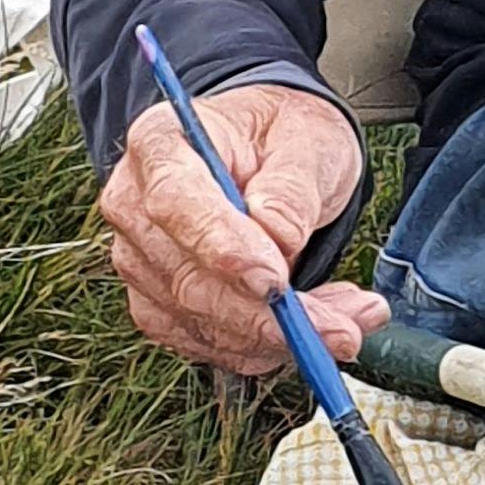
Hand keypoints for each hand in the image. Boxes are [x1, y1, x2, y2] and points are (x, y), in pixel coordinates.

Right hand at [99, 80, 385, 377]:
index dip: (222, 248)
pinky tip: (313, 330)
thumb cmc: (284, 136)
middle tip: (344, 328)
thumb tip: (277, 236)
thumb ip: (292, 186)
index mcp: (161, 142)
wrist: (271, 153)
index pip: (175, 203)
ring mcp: (140, 261)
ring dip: (279, 337)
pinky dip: (265, 348)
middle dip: (269, 316)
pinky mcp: (159, 304)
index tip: (277, 281)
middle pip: (187, 279)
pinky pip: (208, 344)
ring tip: (350, 322)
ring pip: (201, 322)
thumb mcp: (308, 138)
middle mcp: (134, 205)